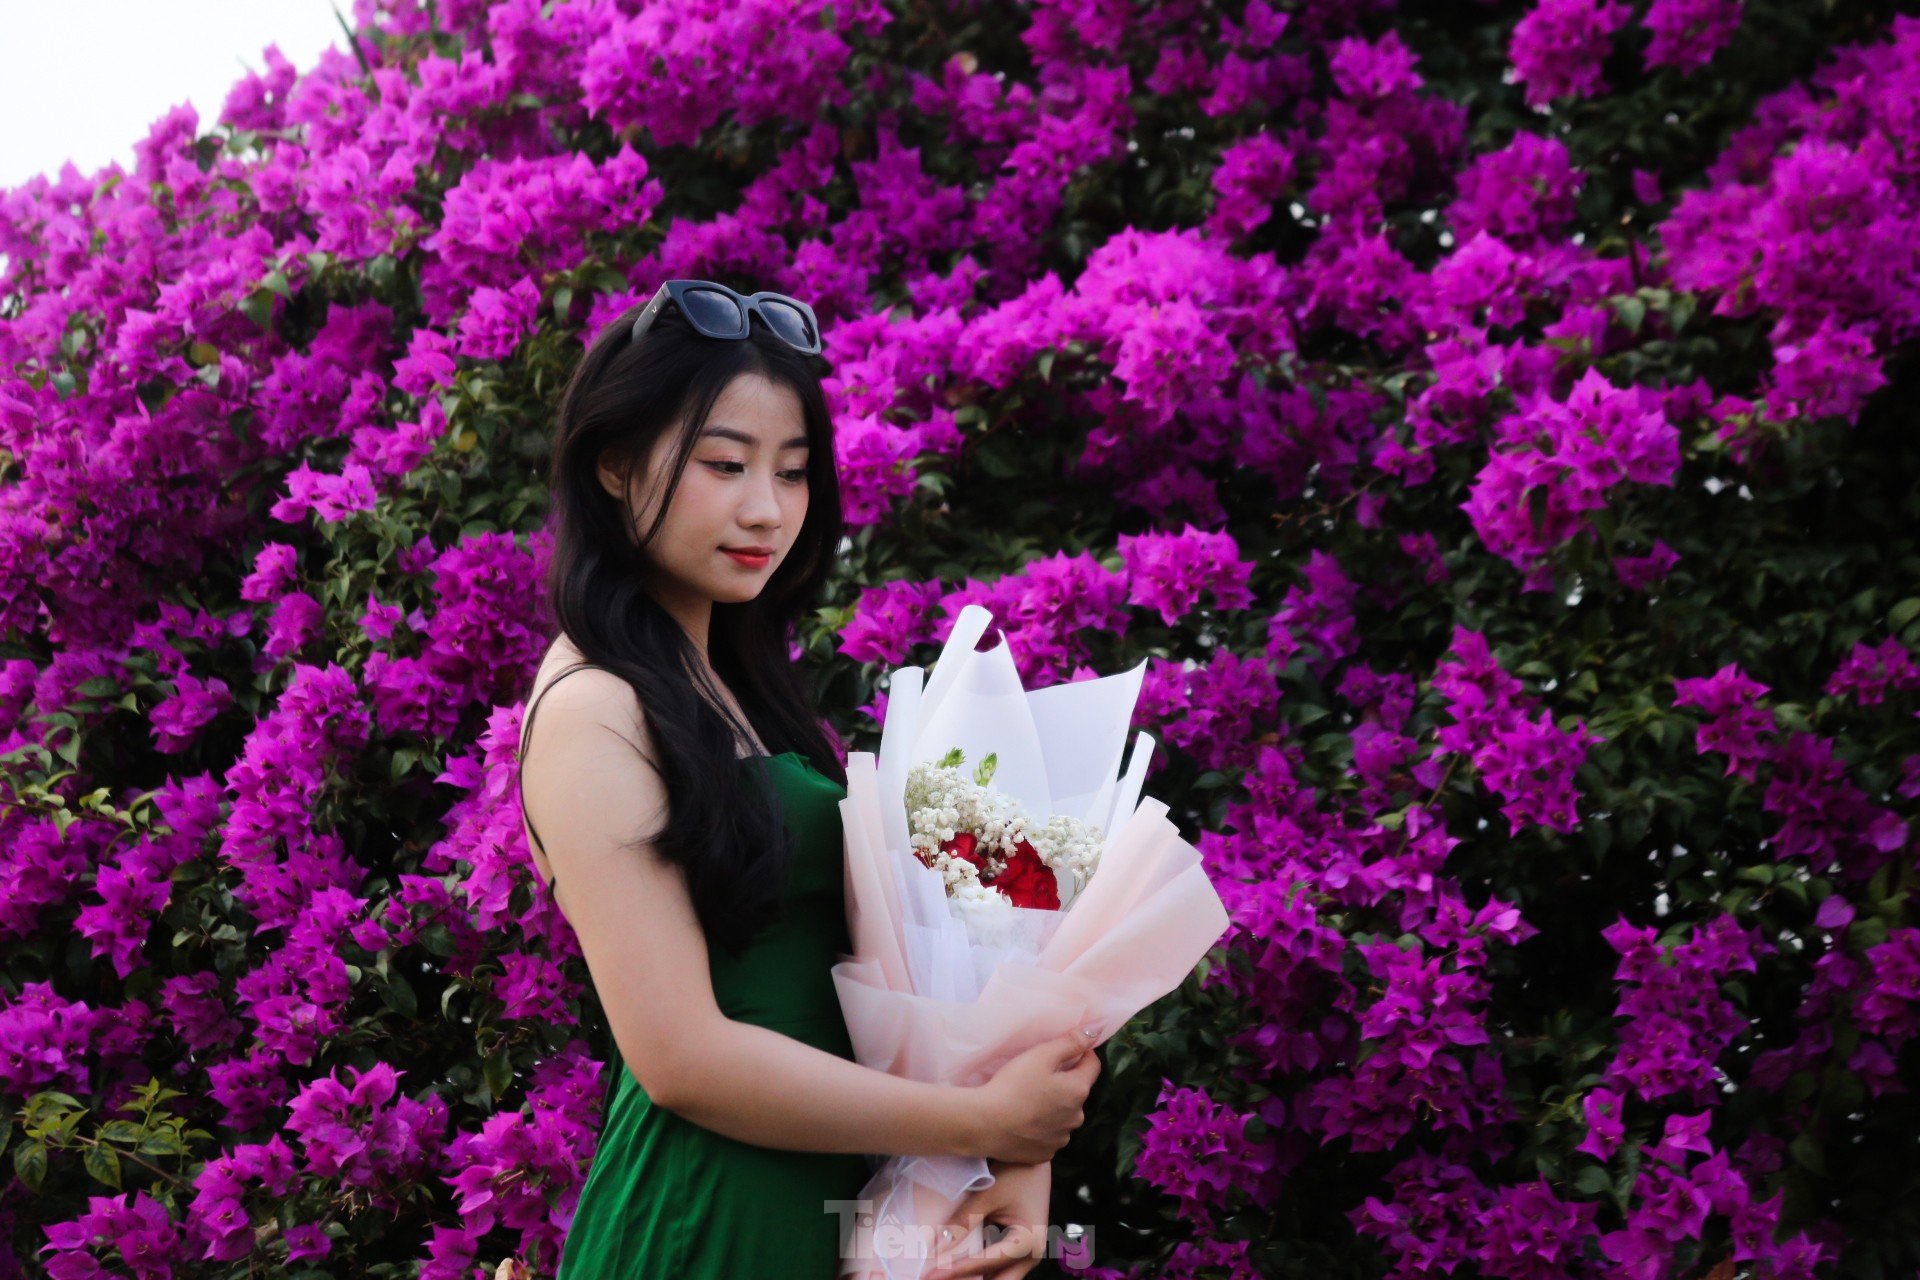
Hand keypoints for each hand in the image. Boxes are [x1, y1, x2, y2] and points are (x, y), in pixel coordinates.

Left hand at [924, 1160, 1052, 1279]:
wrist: (1035, 1162)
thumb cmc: (1016, 1173)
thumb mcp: (988, 1195)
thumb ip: (964, 1221)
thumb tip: (936, 1245)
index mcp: (1028, 1242)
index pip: (986, 1262)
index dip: (956, 1269)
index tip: (930, 1274)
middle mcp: (1031, 1256)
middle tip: (935, 1279)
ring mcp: (1026, 1257)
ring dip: (972, 1278)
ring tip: (942, 1273)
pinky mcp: (1018, 1253)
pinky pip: (997, 1271)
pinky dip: (977, 1271)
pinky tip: (955, 1268)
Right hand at [970, 1030, 1100, 1163]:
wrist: (985, 1125)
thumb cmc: (1013, 1085)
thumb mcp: (1041, 1056)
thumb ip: (1071, 1042)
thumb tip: (1096, 1030)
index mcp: (1078, 1090)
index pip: (1092, 1065)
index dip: (1081, 1053)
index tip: (1063, 1049)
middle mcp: (1077, 1117)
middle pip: (1076, 1091)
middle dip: (1064, 1082)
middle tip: (1037, 1075)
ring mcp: (1061, 1138)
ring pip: (1063, 1115)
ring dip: (1054, 1107)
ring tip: (1028, 1100)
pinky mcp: (1045, 1154)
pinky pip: (1049, 1135)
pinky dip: (1042, 1127)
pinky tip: (1023, 1121)